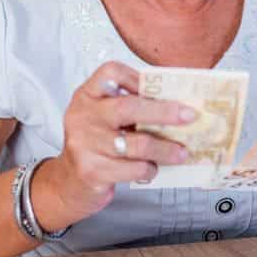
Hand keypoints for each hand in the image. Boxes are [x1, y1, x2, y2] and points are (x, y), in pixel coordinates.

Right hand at [39, 61, 193, 224]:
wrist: (68, 183)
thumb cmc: (95, 146)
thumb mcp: (103, 119)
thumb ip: (129, 108)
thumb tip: (176, 106)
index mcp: (87, 96)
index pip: (110, 72)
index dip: (137, 77)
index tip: (161, 87)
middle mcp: (83, 116)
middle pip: (127, 107)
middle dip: (163, 111)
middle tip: (189, 116)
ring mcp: (85, 144)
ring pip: (136, 144)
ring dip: (165, 148)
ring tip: (182, 152)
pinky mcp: (92, 170)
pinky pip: (133, 168)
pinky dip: (149, 169)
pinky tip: (153, 168)